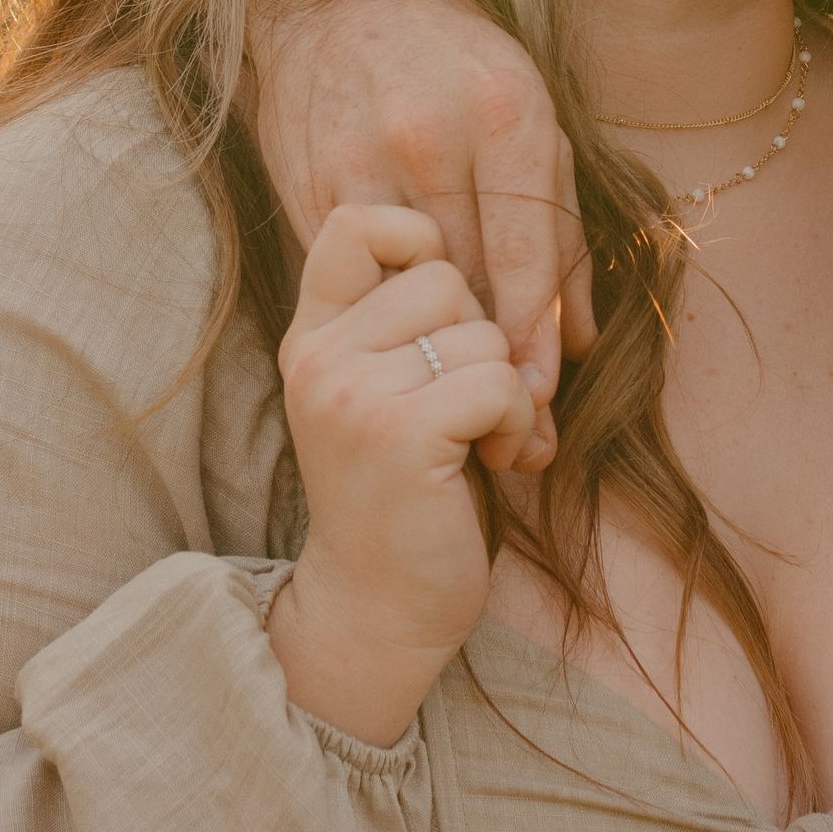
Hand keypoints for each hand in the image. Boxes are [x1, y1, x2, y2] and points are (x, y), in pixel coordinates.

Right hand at [246, 0, 597, 470]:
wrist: (339, 0)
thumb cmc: (459, 69)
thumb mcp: (531, 124)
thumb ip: (560, 228)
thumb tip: (580, 336)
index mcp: (503, 112)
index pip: (525, 251)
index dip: (536, 337)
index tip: (544, 401)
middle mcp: (432, 137)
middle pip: (470, 283)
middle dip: (492, 363)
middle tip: (523, 435)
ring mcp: (363, 162)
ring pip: (410, 290)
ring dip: (440, 356)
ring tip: (468, 409)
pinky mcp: (308, 185)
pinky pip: (357, 281)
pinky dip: (386, 322)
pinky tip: (407, 355)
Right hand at [270, 202, 532, 743]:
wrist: (379, 609)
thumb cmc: (406, 491)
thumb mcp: (384, 390)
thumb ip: (406, 321)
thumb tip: (495, 248)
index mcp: (313, 337)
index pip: (355, 223)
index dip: (418, 239)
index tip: (442, 306)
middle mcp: (319, 357)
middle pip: (445, 276)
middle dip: (481, 337)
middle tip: (468, 404)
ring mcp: (352, 395)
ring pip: (483, 331)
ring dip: (507, 389)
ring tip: (481, 440)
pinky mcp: (399, 435)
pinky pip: (501, 380)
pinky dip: (519, 422)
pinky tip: (498, 461)